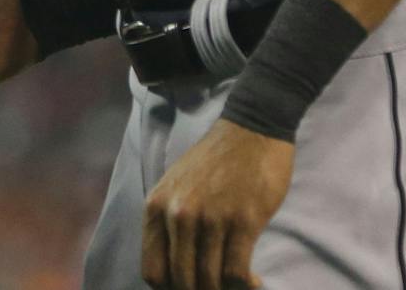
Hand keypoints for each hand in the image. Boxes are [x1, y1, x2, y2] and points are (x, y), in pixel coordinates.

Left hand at [142, 119, 293, 288]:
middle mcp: (177, 214)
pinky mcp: (242, 220)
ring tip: (237, 285)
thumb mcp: (175, 188)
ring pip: (209, 281)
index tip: (190, 287)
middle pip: (180, 282)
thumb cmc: (215, 163)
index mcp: (156, 207)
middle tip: (216, 288)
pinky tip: (253, 281)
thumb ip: (168, 222)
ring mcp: (209, 218)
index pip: (152, 270)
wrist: (250, 131)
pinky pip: (236, 272)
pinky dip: (244, 285)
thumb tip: (173, 268)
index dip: (171, 289)